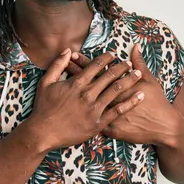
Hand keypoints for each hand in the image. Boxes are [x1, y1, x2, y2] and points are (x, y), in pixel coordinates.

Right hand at [28, 49, 144, 149]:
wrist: (44, 133)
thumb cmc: (43, 107)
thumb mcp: (46, 82)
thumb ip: (57, 65)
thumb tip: (68, 50)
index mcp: (76, 83)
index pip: (95, 66)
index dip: (106, 58)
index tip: (114, 55)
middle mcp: (87, 94)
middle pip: (109, 76)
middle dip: (121, 67)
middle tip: (129, 63)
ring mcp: (94, 109)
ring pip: (116, 91)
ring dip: (129, 80)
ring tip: (138, 74)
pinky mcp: (98, 123)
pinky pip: (118, 111)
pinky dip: (131, 102)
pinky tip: (140, 96)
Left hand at [67, 45, 183, 145]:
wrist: (163, 127)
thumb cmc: (157, 102)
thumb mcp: (149, 80)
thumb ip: (139, 63)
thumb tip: (135, 46)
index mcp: (118, 86)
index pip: (97, 71)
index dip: (84, 62)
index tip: (73, 54)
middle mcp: (111, 99)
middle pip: (88, 84)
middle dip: (74, 73)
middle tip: (62, 65)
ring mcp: (109, 115)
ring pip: (85, 103)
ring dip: (73, 94)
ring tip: (61, 86)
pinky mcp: (110, 130)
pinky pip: (91, 123)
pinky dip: (81, 118)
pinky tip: (69, 113)